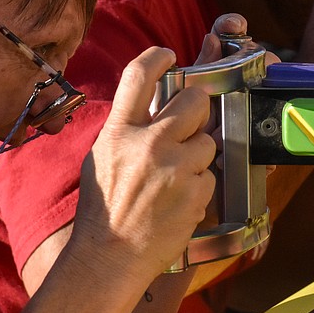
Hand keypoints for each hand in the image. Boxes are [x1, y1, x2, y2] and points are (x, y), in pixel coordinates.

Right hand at [71, 47, 216, 284]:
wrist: (109, 257)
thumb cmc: (103, 209)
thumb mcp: (103, 156)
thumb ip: (128, 128)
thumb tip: (153, 107)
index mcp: (120, 132)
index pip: (139, 75)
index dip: (157, 56)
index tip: (168, 55)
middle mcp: (149, 144)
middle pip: (194, 100)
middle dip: (198, 108)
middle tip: (190, 122)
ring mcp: (175, 168)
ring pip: (208, 140)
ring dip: (199, 154)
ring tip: (176, 176)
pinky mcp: (196, 192)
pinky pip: (210, 175)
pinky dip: (199, 185)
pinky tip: (178, 199)